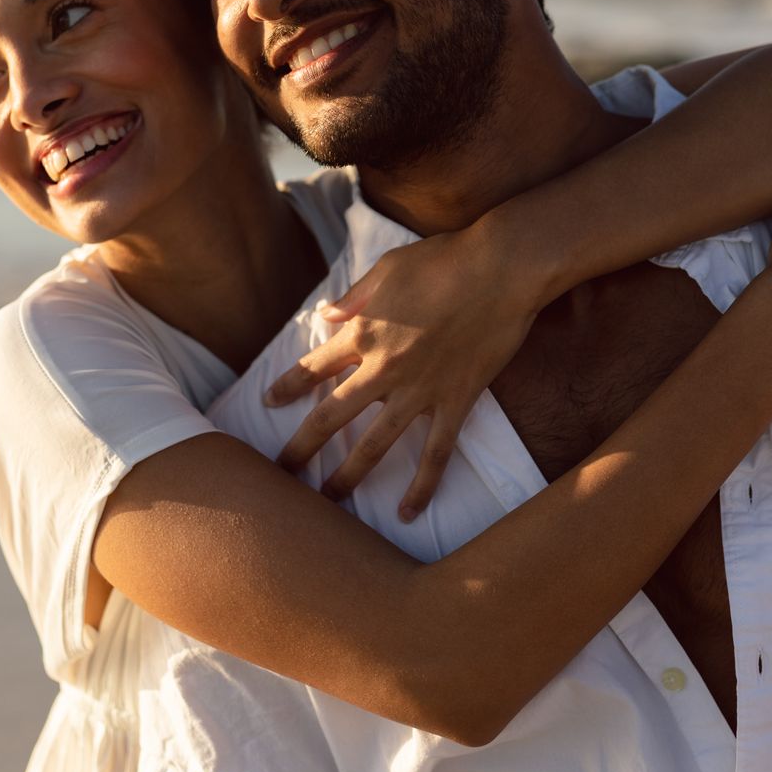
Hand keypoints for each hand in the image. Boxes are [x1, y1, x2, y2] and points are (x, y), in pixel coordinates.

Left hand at [263, 225, 542, 519]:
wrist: (503, 269)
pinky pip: (436, 452)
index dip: (287, 386)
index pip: (313, 368)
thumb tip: (324, 316)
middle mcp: (384, 368)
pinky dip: (422, 485)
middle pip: (332, 416)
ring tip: (328, 503)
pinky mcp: (456, 401)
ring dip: (349, 476)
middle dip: (302, 448)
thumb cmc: (444, 259)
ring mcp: (420, 390)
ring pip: (376, 444)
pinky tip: (407, 512)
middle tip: (280, 474)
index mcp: (364, 332)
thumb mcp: (388, 268)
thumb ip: (354, 298)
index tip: (267, 402)